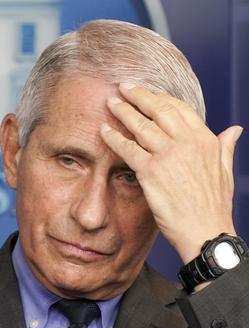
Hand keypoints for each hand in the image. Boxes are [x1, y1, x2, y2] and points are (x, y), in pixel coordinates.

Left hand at [100, 83, 242, 263]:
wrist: (205, 231)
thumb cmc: (213, 206)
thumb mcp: (224, 171)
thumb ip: (225, 147)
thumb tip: (234, 130)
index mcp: (205, 139)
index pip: (180, 108)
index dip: (161, 98)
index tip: (147, 92)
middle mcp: (187, 142)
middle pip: (159, 109)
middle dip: (139, 95)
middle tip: (123, 87)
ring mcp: (168, 155)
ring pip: (141, 125)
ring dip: (123, 111)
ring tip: (110, 103)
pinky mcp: (151, 171)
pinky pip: (128, 148)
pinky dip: (114, 138)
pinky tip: (103, 131)